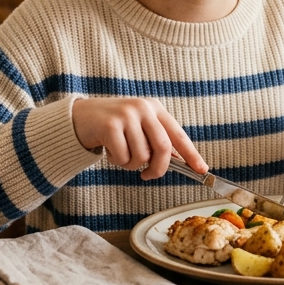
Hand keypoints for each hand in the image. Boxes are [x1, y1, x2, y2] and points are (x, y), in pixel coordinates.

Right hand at [72, 96, 207, 178]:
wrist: (81, 117)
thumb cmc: (114, 126)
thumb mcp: (139, 127)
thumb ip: (157, 140)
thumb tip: (180, 162)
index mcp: (155, 109)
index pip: (178, 135)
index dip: (192, 154)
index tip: (202, 170)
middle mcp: (143, 108)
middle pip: (163, 148)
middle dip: (158, 168)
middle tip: (148, 175)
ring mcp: (127, 115)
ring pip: (141, 156)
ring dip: (131, 164)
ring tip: (121, 154)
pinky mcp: (110, 125)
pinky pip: (123, 157)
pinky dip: (117, 161)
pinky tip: (110, 151)